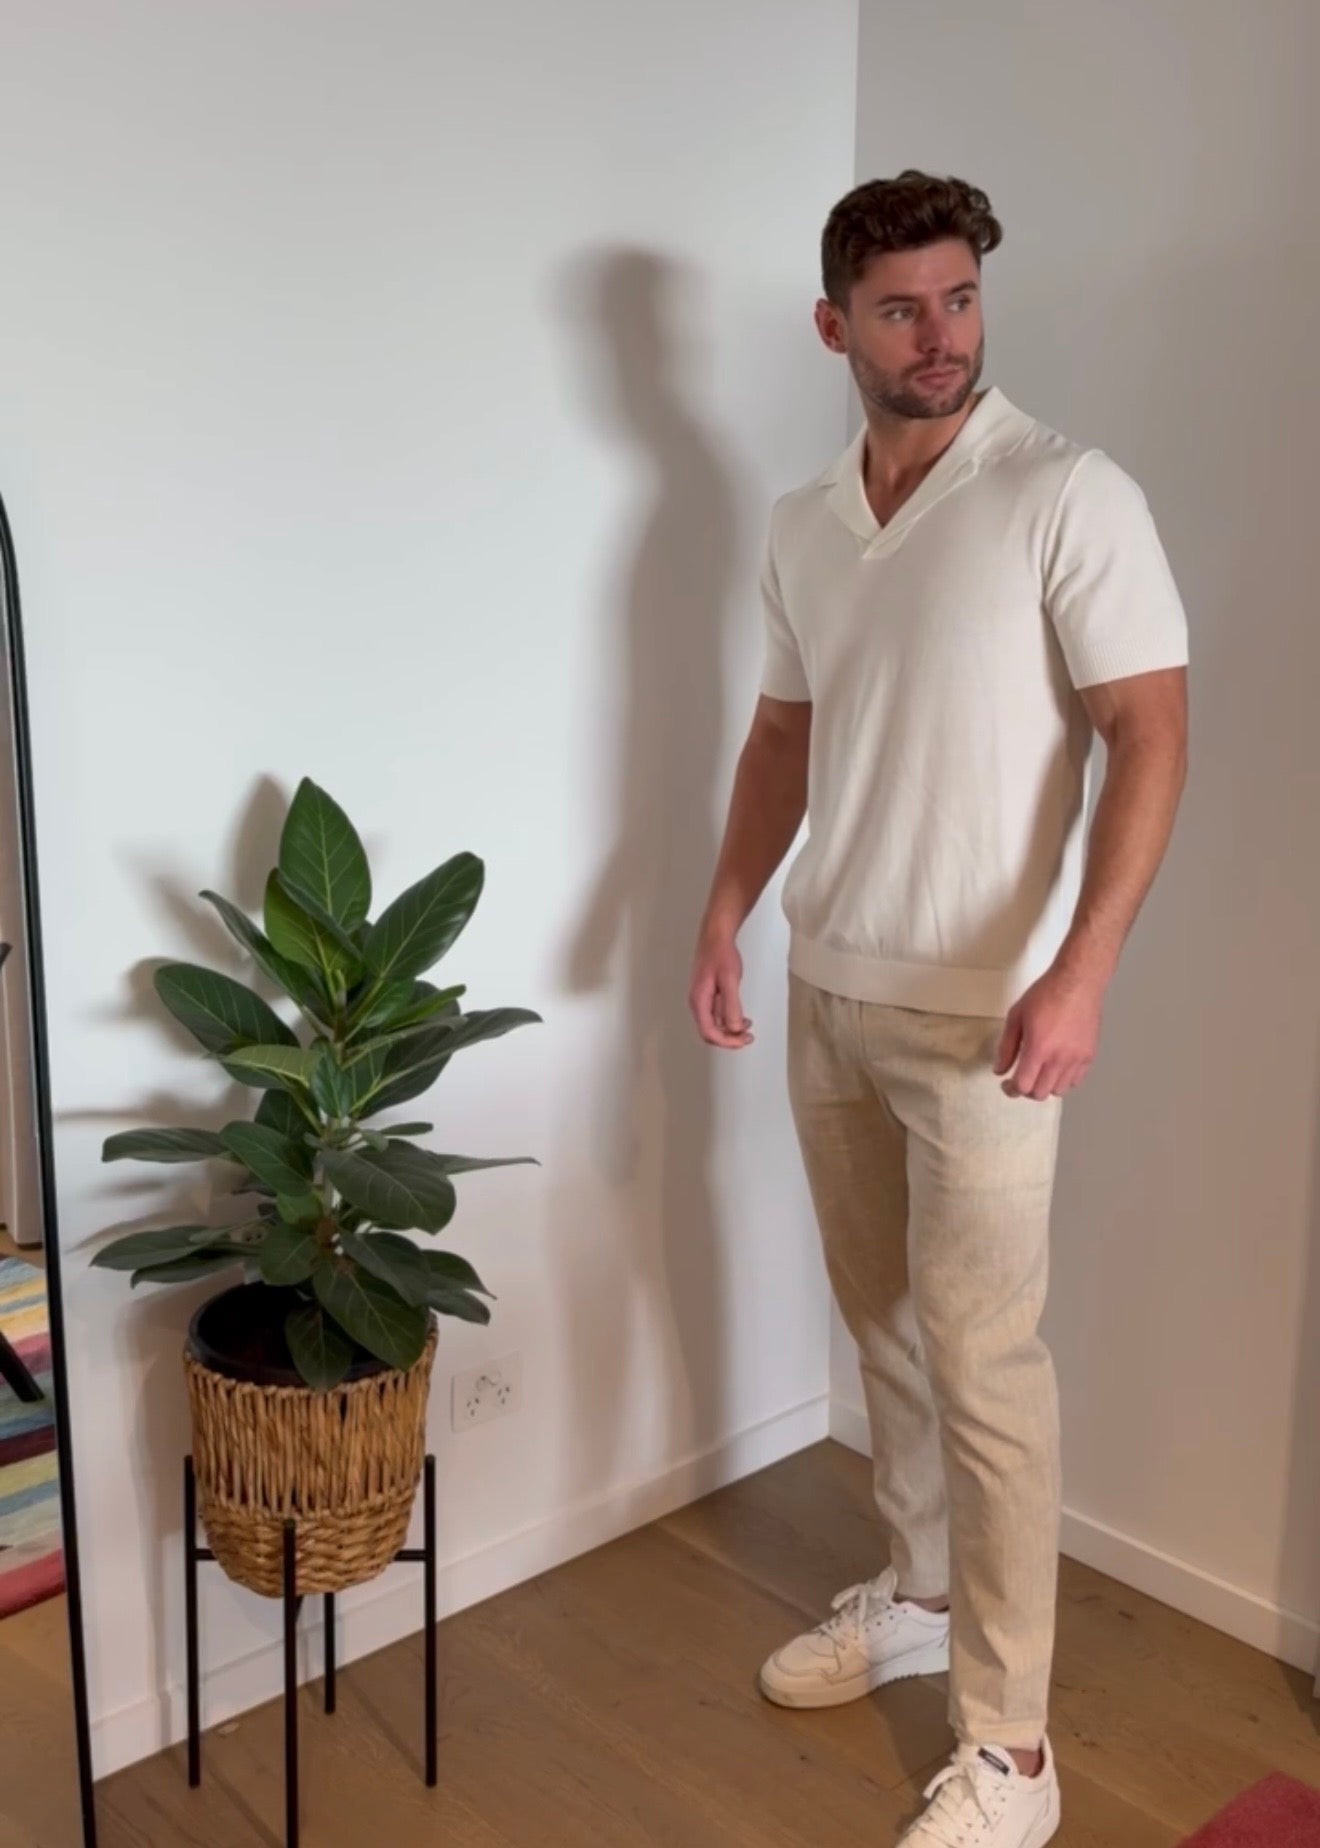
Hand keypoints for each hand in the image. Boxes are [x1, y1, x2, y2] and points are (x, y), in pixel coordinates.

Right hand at [688, 933, 754, 1049]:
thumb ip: (731, 1006)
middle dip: (729, 1038)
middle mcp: (697, 1003)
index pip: (709, 1032)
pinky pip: (716, 1014)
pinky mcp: (707, 994)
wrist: (716, 936)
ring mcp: (701, 999)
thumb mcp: (729, 980)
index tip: (743, 1040)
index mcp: (699, 1001)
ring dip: (730, 1030)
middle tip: (748, 1037)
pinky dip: (729, 1019)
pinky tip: (741, 1017)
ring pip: (714, 1024)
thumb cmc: (721, 954)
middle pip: (710, 1032)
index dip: (727, 1041)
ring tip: (748, 1028)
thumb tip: (735, 1028)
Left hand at [994, 964, 1104, 1099]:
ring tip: (1039, 1070)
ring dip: (1045, 1085)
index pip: (1023, 1086)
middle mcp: (1060, 1058)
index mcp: (1039, 1049)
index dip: (1011, 1089)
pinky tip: (1056, 1065)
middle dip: (1026, 1089)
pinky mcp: (1089, 1055)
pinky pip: (1075, 1080)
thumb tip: (999, 1070)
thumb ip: (1006, 1046)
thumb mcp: (1016, 1016)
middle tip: (1021, 1077)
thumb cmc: (1046, 994)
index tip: (1006, 1083)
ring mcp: (1077, 1058)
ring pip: (1058, 1090)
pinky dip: (1063, 1079)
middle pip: (1040, 1093)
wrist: (1078, 981)